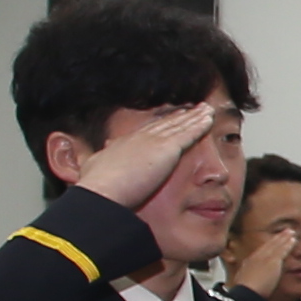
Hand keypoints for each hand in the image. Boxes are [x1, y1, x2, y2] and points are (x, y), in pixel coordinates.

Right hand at [70, 99, 223, 213]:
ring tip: (206, 109)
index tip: (171, 119)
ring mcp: (154, 142)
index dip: (161, 125)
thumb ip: (97, 164)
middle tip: (194, 108)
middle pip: (166, 124)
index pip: (147, 132)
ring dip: (195, 116)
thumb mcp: (93, 170)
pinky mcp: (167, 149)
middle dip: (181, 116)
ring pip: (179, 125)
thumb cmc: (96, 187)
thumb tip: (92, 162)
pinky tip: (209, 118)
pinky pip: (188, 134)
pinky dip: (200, 125)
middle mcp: (140, 138)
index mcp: (124, 144)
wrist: (102, 192)